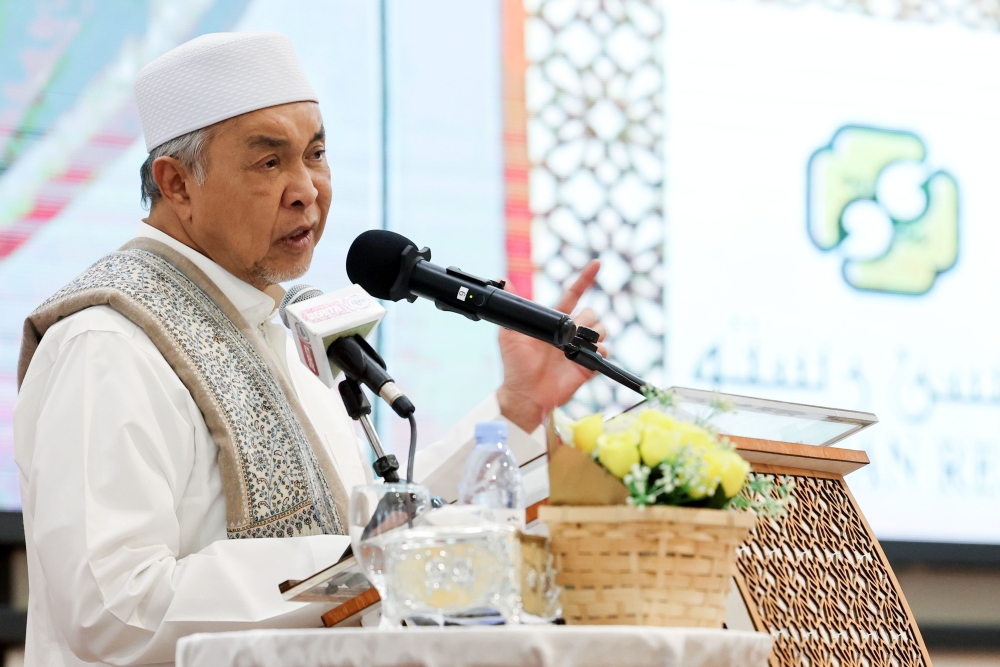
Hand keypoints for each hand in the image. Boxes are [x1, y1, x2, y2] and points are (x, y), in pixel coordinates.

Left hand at [496, 260, 606, 433]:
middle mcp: (571, 332)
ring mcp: (580, 348)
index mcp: (556, 321)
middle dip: (585, 318)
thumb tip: (503, 280)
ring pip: (600, 329)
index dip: (585, 279)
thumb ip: (513, 308)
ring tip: (573, 346)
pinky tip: (583, 357)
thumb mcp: (509, 333)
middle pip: (591, 312)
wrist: (526, 392)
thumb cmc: (516, 364)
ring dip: (592, 334)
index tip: (597, 264)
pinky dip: (598, 352)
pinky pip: (605, 351)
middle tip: (569, 334)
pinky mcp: (588, 365)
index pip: (573, 295)